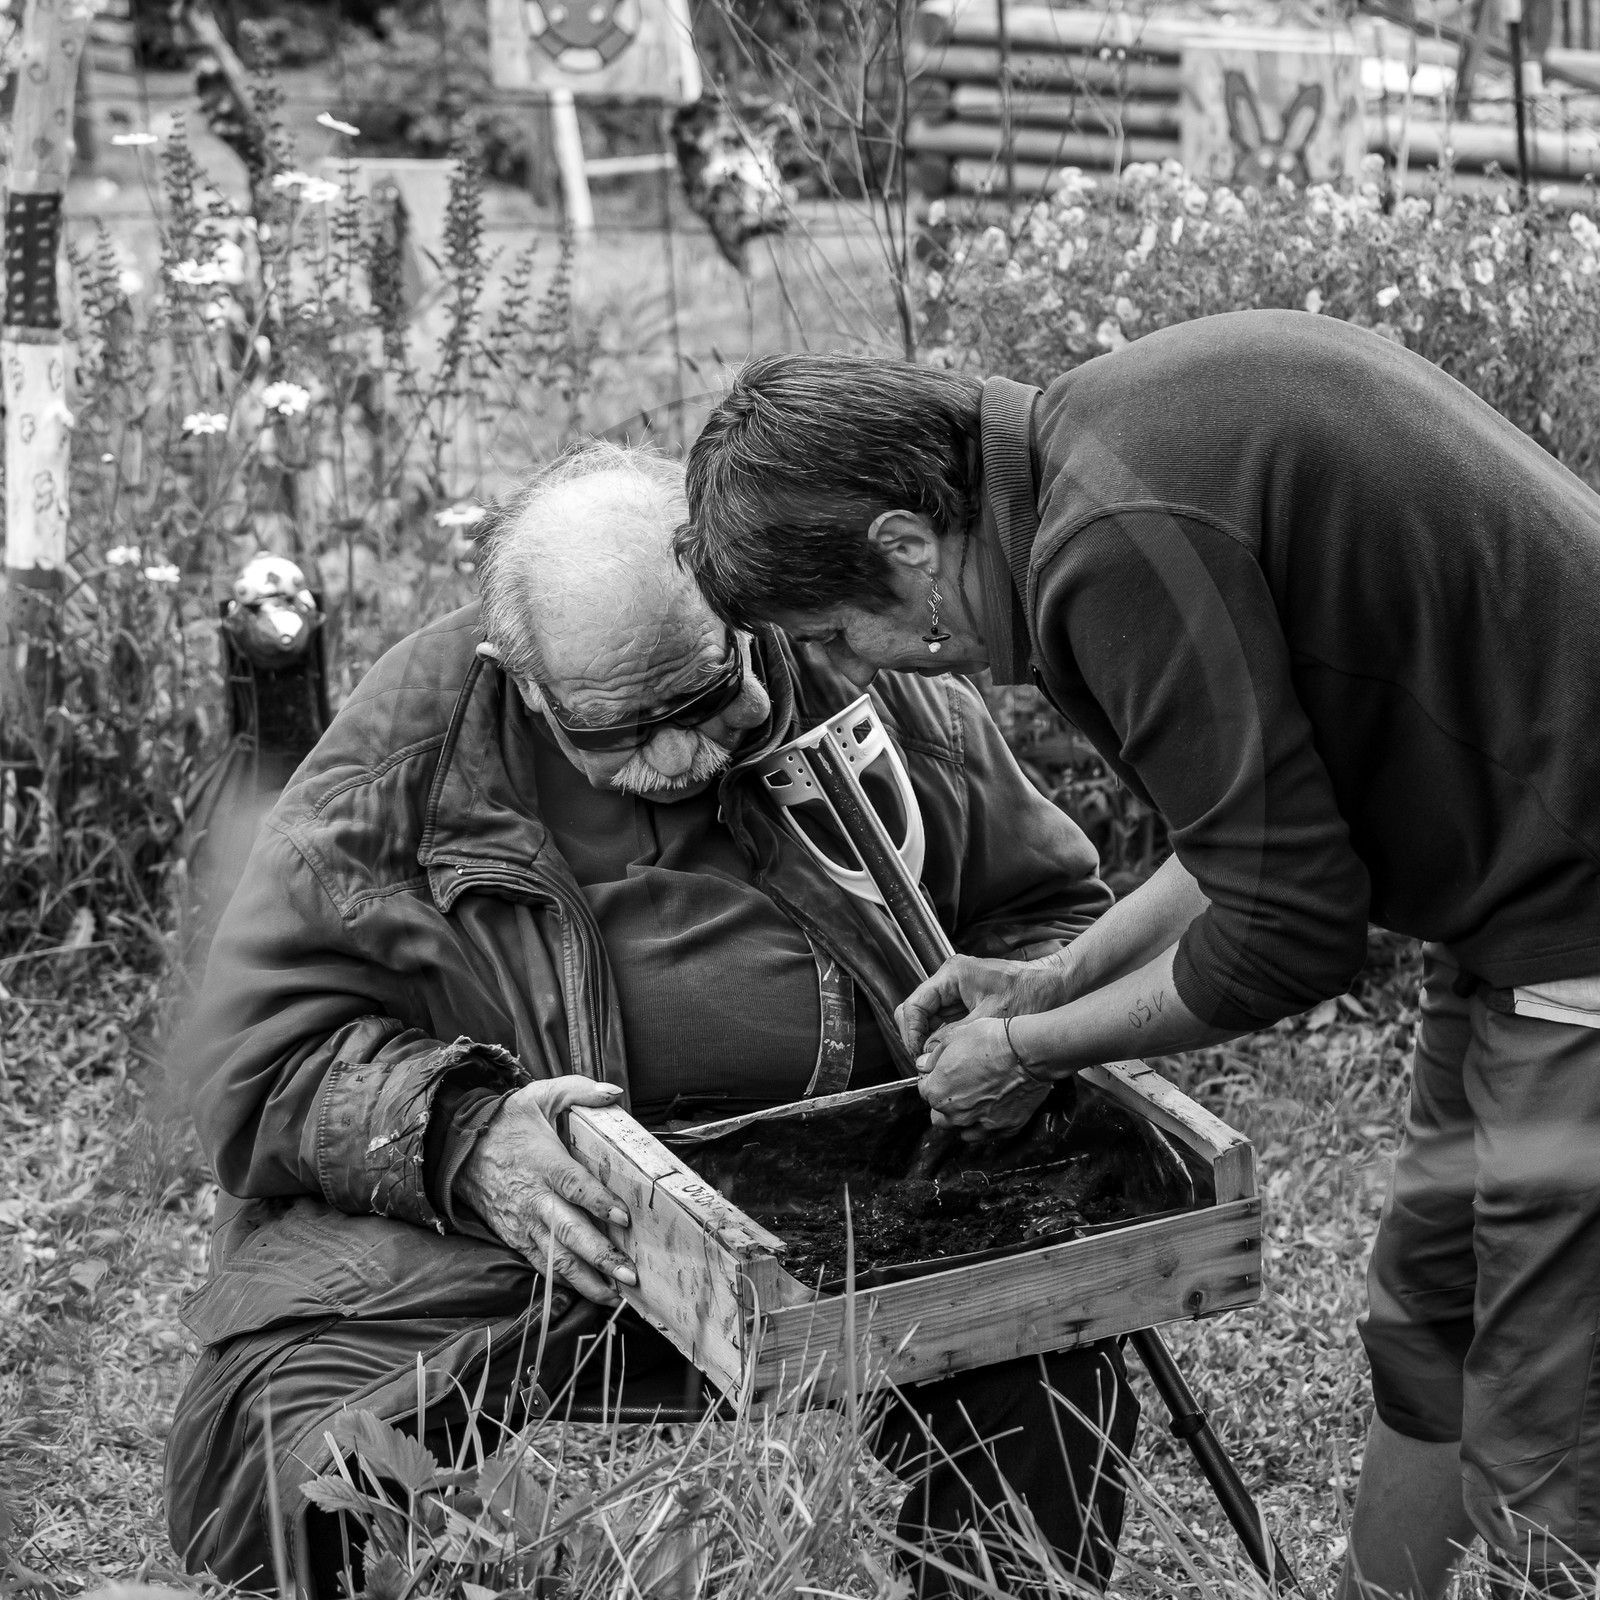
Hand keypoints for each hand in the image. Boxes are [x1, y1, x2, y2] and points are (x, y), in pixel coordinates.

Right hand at [456, 1077, 637, 1306]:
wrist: (458, 1149)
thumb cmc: (507, 1122)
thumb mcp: (540, 1096)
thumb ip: (579, 1091)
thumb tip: (614, 1092)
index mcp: (544, 1163)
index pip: (573, 1186)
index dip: (598, 1202)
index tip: (623, 1216)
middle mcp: (534, 1198)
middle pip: (568, 1232)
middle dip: (599, 1255)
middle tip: (629, 1274)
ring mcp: (523, 1222)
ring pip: (555, 1258)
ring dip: (586, 1279)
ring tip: (615, 1294)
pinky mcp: (515, 1237)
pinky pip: (540, 1264)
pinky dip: (564, 1281)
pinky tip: (589, 1290)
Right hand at [896, 953, 1072, 1056]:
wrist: (1057, 987)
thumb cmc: (1030, 995)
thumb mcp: (989, 1021)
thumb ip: (954, 1037)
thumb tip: (927, 1057)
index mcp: (952, 975)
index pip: (914, 1004)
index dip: (911, 1032)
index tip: (917, 1055)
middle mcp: (951, 980)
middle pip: (917, 1011)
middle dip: (918, 1038)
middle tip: (925, 1062)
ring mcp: (958, 991)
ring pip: (929, 1020)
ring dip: (932, 1041)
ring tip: (940, 1063)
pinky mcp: (967, 1003)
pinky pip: (946, 1023)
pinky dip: (946, 1040)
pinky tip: (953, 1055)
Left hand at [916, 1016, 1050, 1140]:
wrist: (1026, 1052)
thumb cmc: (990, 1040)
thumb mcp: (954, 1038)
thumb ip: (934, 1057)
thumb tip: (923, 1065)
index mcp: (937, 1092)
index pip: (925, 1091)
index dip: (933, 1080)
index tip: (944, 1073)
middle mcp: (955, 1114)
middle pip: (939, 1117)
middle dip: (945, 1104)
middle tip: (959, 1087)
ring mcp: (980, 1124)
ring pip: (963, 1130)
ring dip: (965, 1119)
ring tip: (977, 1100)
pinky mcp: (1005, 1128)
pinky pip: (989, 1133)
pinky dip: (988, 1124)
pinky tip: (994, 1108)